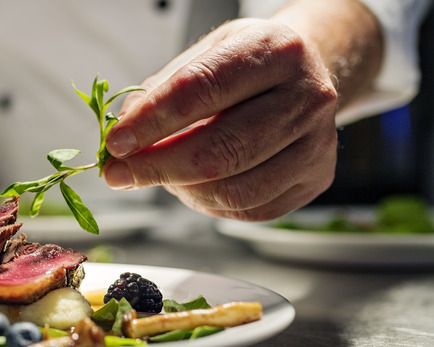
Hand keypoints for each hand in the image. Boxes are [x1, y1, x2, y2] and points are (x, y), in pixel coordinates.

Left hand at [103, 18, 339, 220]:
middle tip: (118, 174)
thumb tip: (122, 136)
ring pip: (234, 190)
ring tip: (159, 175)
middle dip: (156, 168)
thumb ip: (161, 91)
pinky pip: (249, 210)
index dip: (151, 122)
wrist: (307, 73)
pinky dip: (207, 204)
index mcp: (275, 50)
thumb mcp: (204, 54)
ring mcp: (317, 142)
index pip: (200, 90)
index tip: (115, 143)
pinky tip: (192, 185)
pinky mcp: (316, 178)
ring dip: (181, 189)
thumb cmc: (247, 65)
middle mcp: (307, 96)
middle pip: (219, 150)